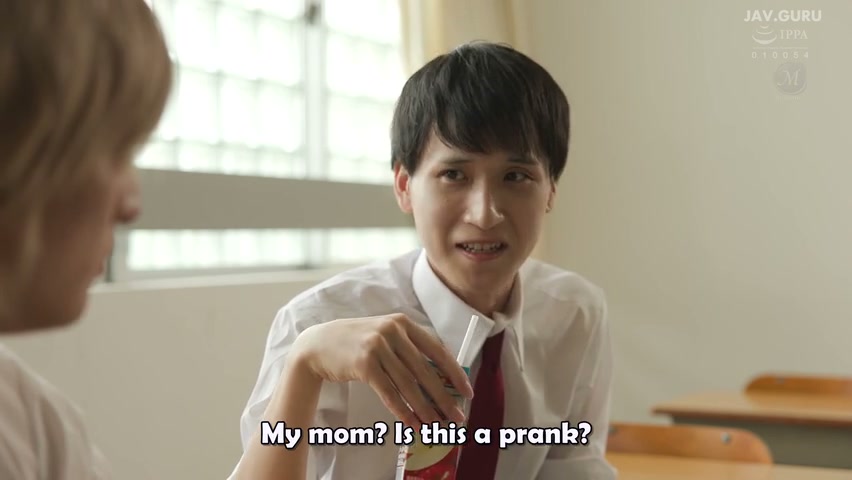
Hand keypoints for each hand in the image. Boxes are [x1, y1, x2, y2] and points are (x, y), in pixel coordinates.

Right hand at [291, 314, 473, 426]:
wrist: (318, 345)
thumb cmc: (356, 343)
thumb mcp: (385, 336)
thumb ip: (409, 349)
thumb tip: (439, 378)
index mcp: (404, 323)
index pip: (437, 350)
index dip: (454, 373)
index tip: (467, 391)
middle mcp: (393, 331)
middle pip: (425, 371)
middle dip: (444, 397)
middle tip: (457, 416)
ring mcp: (378, 346)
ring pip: (409, 385)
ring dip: (425, 408)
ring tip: (437, 425)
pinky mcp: (364, 364)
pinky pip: (389, 393)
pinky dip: (403, 411)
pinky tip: (413, 423)